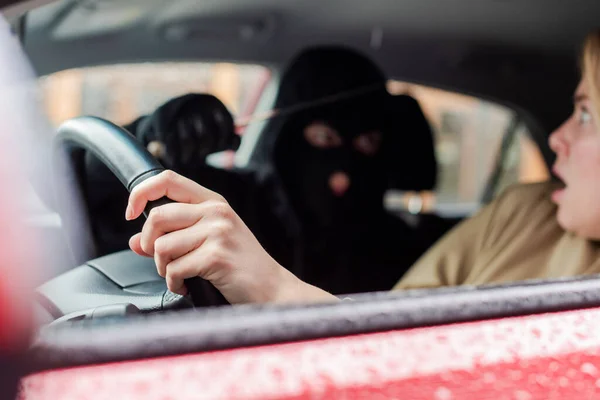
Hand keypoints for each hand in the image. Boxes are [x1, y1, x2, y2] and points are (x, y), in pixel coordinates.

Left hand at [125, 170, 336, 304]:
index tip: (130, 212)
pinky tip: (187, 286)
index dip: (141, 192)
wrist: (272, 288)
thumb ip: (173, 236)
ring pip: (162, 245)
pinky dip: (174, 283)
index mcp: (213, 202)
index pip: (167, 180)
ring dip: (163, 267)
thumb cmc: (241, 266)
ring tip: (179, 275)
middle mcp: (215, 211)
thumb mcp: (209, 242)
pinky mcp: (216, 255)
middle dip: (150, 244)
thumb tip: (135, 241)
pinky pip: (174, 268)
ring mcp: (217, 232)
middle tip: (162, 260)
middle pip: (157, 215)